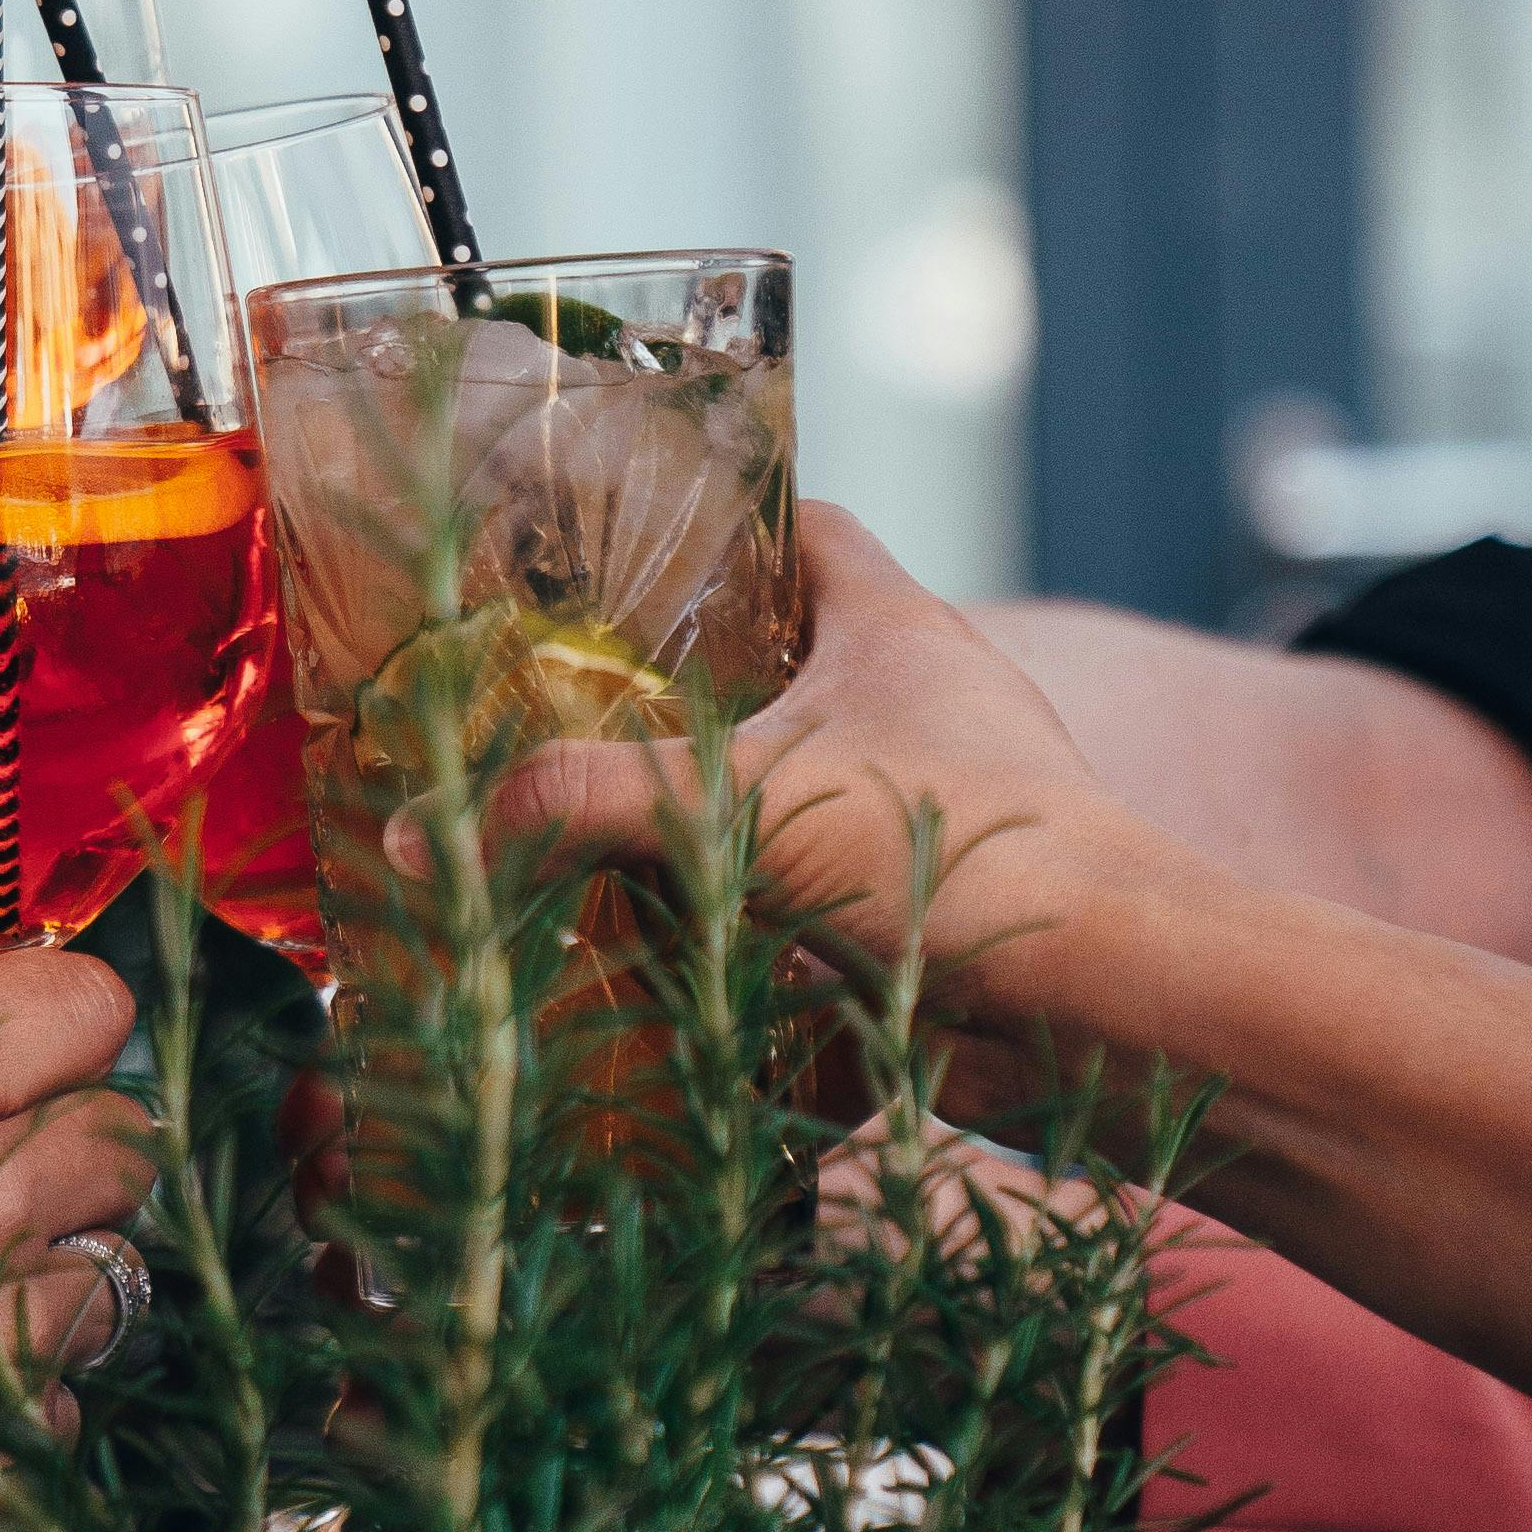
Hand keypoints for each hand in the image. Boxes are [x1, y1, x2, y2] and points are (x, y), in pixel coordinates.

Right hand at [0, 952, 155, 1531]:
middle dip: (78, 1174)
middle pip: (128, 1137)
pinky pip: (67, 1411)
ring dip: (47, 1305)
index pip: (84, 1004)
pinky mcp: (15, 1447)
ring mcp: (3, 1324)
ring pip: (114, 1280)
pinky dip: (14, 1423)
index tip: (38, 1079)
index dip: (68, 1045)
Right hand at [487, 506, 1183, 1075]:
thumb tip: (428, 834)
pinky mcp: (938, 910)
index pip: (803, 526)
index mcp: (895, 626)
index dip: (715, 523)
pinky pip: (825, 891)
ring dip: (716, 813)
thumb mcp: (733, 809)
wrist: (1104, 1007)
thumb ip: (578, 809)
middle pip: (789, 663)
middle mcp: (927, 704)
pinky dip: (755, 913)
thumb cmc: (947, 855)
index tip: (614, 554)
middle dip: (685, 691)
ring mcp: (939, 808)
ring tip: (590, 826)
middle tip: (562, 712)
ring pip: (805, 784)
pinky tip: (666, 940)